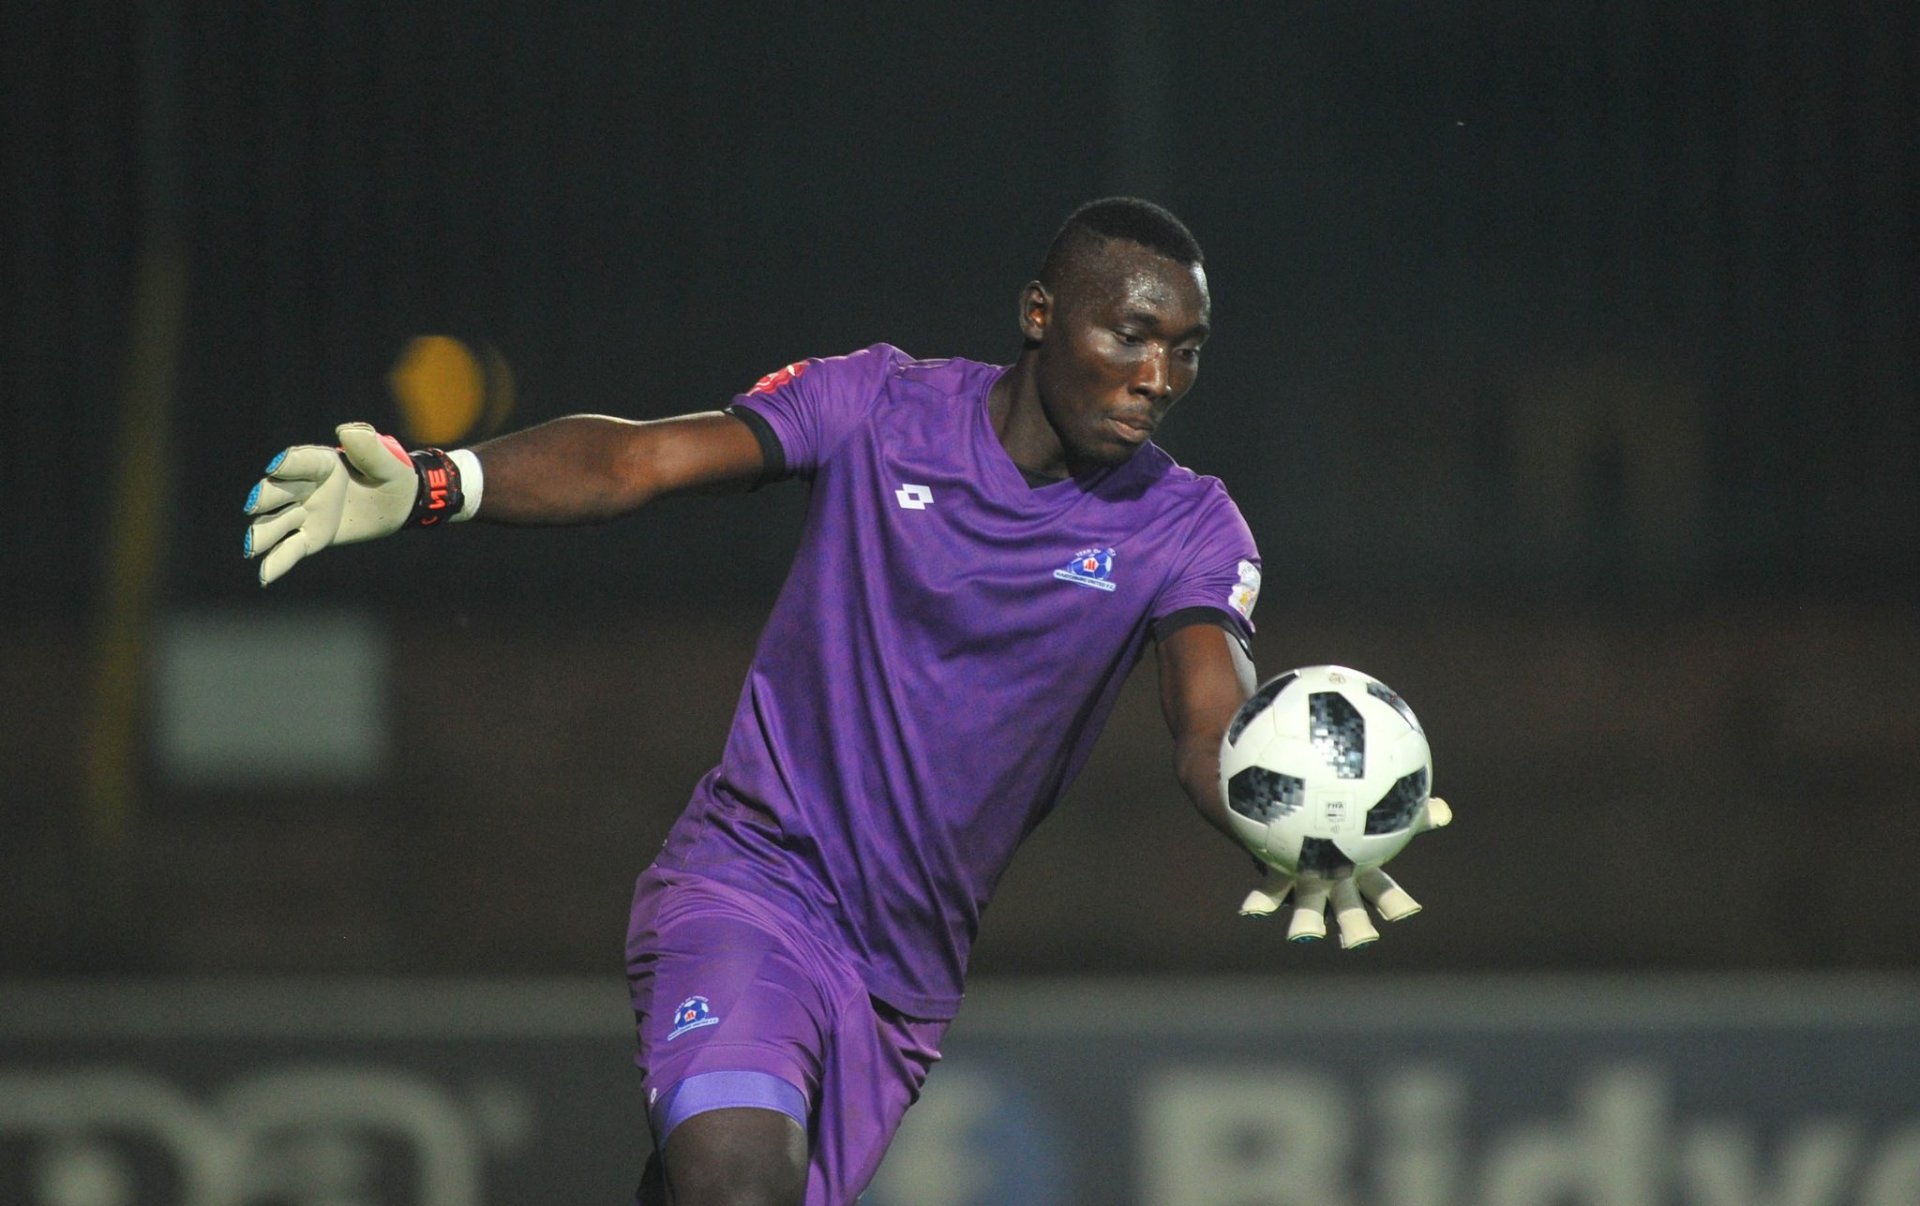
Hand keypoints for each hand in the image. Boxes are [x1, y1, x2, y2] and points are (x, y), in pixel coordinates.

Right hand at [244, 422, 417, 585]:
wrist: (395, 503)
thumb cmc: (391, 476)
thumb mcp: (388, 463)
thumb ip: (369, 449)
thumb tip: (348, 430)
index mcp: (321, 463)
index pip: (301, 461)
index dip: (289, 463)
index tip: (276, 467)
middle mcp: (304, 487)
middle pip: (278, 491)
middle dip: (265, 497)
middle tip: (255, 504)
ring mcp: (302, 513)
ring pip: (275, 523)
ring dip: (262, 533)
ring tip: (251, 546)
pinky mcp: (308, 537)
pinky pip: (289, 550)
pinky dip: (275, 563)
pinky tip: (263, 577)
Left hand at [1239, 796, 1451, 948]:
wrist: (1299, 812)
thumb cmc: (1347, 811)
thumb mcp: (1379, 808)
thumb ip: (1409, 810)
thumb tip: (1444, 811)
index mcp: (1362, 872)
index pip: (1385, 892)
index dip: (1395, 904)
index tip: (1407, 912)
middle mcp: (1336, 886)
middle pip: (1350, 913)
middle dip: (1356, 928)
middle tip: (1362, 942)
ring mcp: (1307, 885)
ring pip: (1309, 911)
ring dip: (1307, 925)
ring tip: (1303, 937)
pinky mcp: (1279, 878)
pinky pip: (1268, 892)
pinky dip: (1261, 903)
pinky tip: (1250, 911)